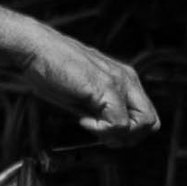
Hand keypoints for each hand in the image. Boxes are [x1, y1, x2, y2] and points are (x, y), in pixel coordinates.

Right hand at [20, 30, 160, 138]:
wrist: (35, 47)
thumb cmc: (49, 67)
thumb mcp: (81, 91)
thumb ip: (97, 108)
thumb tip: (103, 130)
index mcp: (122, 79)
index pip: (145, 115)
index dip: (128, 132)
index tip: (104, 133)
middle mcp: (126, 79)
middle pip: (151, 122)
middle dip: (128, 138)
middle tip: (102, 136)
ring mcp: (119, 83)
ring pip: (143, 124)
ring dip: (118, 135)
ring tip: (93, 127)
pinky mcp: (107, 88)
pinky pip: (120, 123)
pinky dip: (101, 130)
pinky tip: (82, 120)